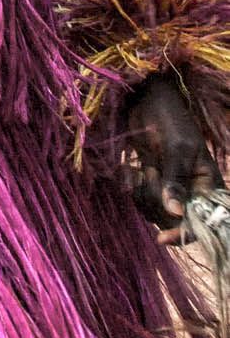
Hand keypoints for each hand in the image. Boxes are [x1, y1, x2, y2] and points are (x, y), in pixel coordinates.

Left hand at [122, 76, 219, 239]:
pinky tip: (128, 167)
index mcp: (209, 186)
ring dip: (141, 192)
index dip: (185, 234)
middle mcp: (191, 191)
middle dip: (156, 201)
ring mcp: (169, 187)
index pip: (204, 222)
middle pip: (173, 219)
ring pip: (153, 210)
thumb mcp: (176, 148)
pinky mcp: (149, 180)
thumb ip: (176, 180)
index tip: (163, 238)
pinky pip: (139, 197)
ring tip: (138, 167)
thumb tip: (177, 212)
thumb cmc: (169, 118)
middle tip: (148, 173)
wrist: (146, 99)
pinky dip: (130, 186)